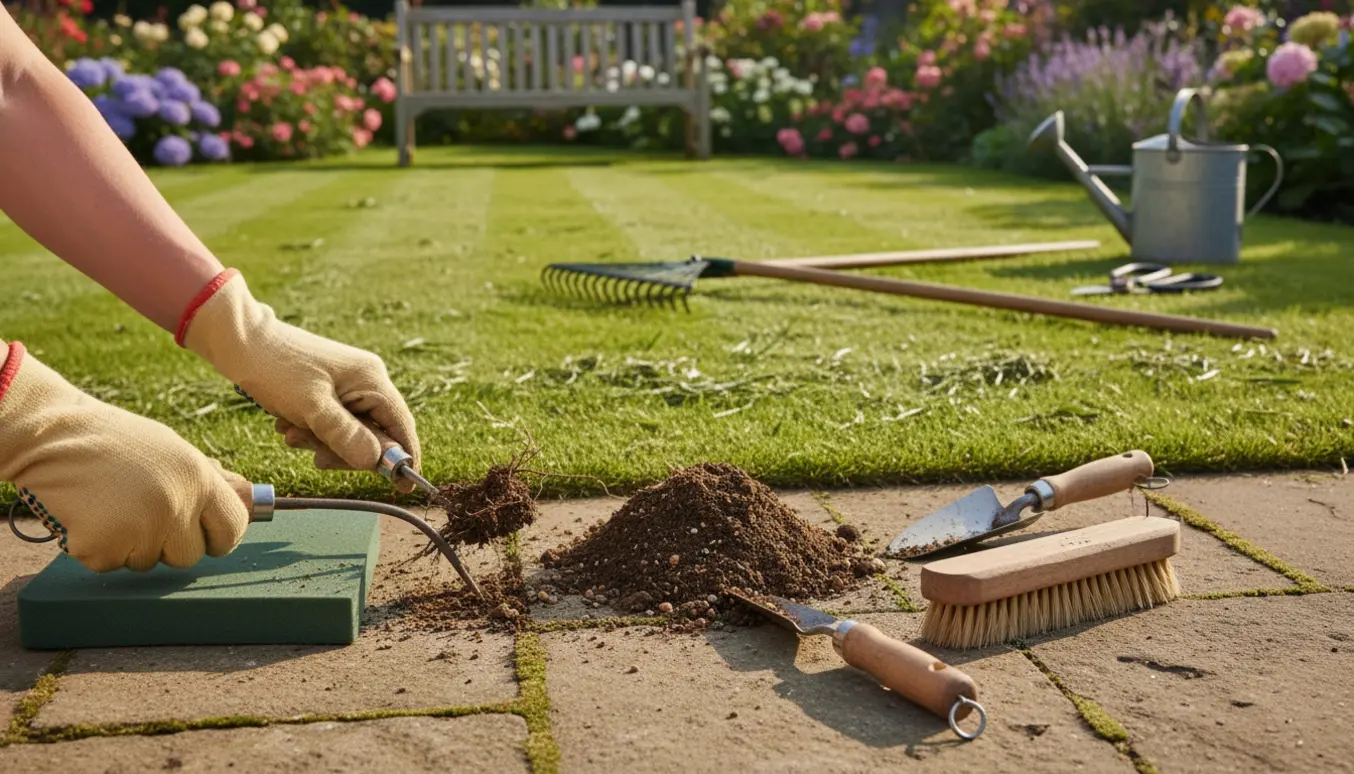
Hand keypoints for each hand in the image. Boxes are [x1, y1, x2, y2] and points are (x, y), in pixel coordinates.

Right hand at [0, 341, 249, 571]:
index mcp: (198, 479)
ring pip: (147, 562)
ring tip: (111, 505)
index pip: (232, 528)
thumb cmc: (116, 441)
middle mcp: (176, 506)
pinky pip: (111, 564)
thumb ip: (210, 480)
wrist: (53, 436)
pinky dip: (99, 548)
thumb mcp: (174, 450)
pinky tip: (89, 516)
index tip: (208, 538)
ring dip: (131, 544)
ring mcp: (140, 530)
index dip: (220, 537)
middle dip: (169, 544)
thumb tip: (250, 497)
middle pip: (190, 555)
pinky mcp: (103, 548)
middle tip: (142, 514)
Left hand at [177, 270, 420, 491]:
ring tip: (292, 434)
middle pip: (376, 434)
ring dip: (323, 442)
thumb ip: (346, 436)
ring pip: (351, 432)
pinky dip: (314, 431)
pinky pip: (334, 423)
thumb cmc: (275, 369)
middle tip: (316, 458)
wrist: (239, 340)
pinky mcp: (330, 389)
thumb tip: (375, 463)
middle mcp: (367, 381)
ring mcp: (349, 385)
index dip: (405, 459)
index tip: (403, 489)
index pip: (402, 426)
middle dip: (345, 451)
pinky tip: (290, 424)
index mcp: (372, 380)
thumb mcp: (311, 408)